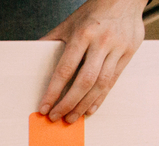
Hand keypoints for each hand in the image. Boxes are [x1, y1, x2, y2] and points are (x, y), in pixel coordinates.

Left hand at [39, 0, 144, 122]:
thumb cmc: (92, 13)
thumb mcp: (68, 24)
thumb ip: (50, 42)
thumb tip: (29, 58)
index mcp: (83, 35)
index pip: (65, 69)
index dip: (53, 92)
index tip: (44, 107)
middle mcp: (102, 42)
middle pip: (84, 81)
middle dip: (68, 103)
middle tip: (57, 117)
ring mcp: (118, 48)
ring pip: (101, 84)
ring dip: (84, 105)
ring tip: (72, 118)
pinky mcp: (129, 53)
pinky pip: (113, 81)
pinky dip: (100, 98)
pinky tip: (89, 109)